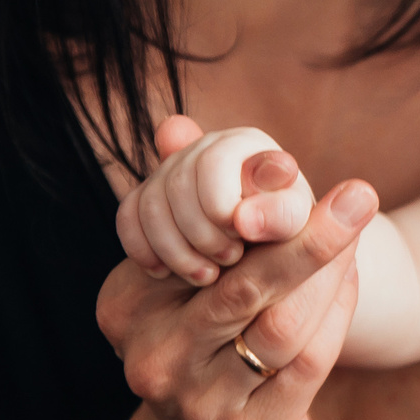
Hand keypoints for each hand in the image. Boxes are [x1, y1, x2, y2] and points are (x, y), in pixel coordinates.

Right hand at [95, 177, 375, 419]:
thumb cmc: (195, 340)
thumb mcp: (176, 279)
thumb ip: (183, 206)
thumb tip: (177, 123)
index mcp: (127, 308)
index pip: (197, 247)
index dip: (252, 209)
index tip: (294, 168)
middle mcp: (156, 359)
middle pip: (245, 286)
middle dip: (309, 238)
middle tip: (360, 194)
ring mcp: (202, 405)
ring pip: (283, 326)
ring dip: (330, 274)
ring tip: (357, 226)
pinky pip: (311, 362)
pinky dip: (337, 313)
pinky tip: (350, 278)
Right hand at [116, 114, 315, 286]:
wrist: (258, 265)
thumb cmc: (285, 242)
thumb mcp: (292, 229)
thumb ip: (280, 215)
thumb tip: (243, 217)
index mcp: (245, 144)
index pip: (213, 163)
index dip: (220, 206)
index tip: (240, 237)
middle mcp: (206, 147)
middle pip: (176, 183)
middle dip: (200, 233)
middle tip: (230, 259)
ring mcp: (172, 171)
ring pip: (149, 204)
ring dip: (175, 249)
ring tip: (207, 275)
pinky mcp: (147, 199)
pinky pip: (127, 218)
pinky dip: (144, 251)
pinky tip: (168, 272)